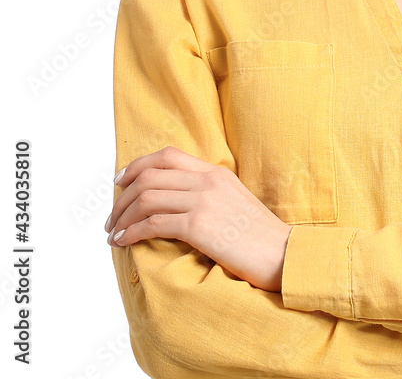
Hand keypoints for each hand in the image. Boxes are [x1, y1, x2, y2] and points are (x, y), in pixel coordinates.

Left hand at [104, 146, 292, 291]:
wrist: (283, 253)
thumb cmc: (258, 235)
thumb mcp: (234, 201)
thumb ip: (207, 193)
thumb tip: (174, 200)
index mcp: (216, 172)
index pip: (168, 156)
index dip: (137, 166)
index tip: (120, 182)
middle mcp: (208, 181)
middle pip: (150, 176)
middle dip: (122, 197)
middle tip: (111, 217)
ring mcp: (204, 201)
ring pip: (147, 198)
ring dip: (122, 217)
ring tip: (114, 233)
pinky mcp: (200, 226)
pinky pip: (154, 223)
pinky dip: (132, 232)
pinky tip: (124, 242)